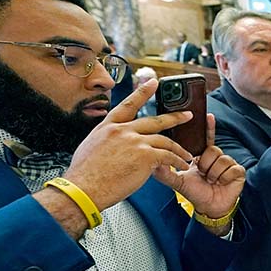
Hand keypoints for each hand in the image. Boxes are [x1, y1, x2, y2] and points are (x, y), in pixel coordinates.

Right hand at [64, 79, 195, 210]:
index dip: (142, 92)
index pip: (128, 104)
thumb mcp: (90, 147)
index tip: (153, 82)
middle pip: (154, 120)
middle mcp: (122, 130)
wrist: (82, 188)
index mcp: (108, 127)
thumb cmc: (83, 175)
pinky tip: (181, 164)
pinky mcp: (145, 156)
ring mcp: (135, 142)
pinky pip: (168, 156)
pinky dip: (177, 160)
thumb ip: (107, 140)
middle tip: (187, 115)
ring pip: (165, 140)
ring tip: (187, 154)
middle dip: (174, 117)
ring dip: (179, 148)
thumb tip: (114, 143)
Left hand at [152, 113, 244, 224]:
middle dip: (205, 164)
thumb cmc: (196, 193)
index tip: (208, 116)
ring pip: (221, 159)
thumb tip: (154, 163)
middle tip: (203, 174)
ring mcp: (228, 163)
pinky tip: (221, 183)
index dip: (208, 127)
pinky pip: (230, 169)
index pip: (206, 138)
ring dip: (213, 173)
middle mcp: (216, 157)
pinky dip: (223, 178)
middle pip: (212, 150)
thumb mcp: (178, 181)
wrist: (209, 208)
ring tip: (211, 180)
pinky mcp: (238, 171)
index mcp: (203, 156)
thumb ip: (165, 172)